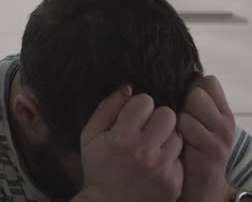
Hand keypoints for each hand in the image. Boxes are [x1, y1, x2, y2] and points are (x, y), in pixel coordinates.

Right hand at [73, 86, 183, 201]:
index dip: (138, 107)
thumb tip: (127, 87)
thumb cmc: (97, 168)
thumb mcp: (89, 136)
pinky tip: (156, 163)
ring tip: (152, 146)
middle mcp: (144, 151)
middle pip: (167, 114)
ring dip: (166, 137)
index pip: (145, 101)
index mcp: (122, 137)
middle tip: (147, 129)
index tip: (133, 117)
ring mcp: (162, 168)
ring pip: (177, 134)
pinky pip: (180, 157)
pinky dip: (170, 158)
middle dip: (156, 118)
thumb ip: (106, 108)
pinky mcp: (174, 182)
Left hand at [178, 76, 235, 201]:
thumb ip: (191, 102)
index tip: (181, 103)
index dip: (191, 88)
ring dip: (177, 120)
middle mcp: (225, 123)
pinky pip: (186, 127)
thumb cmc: (190, 151)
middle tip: (178, 122)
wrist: (198, 188)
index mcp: (221, 112)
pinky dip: (176, 134)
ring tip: (176, 135)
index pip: (208, 82)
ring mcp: (221, 138)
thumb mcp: (195, 123)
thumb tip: (188, 74)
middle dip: (182, 104)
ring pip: (189, 109)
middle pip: (197, 92)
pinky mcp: (212, 152)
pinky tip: (176, 145)